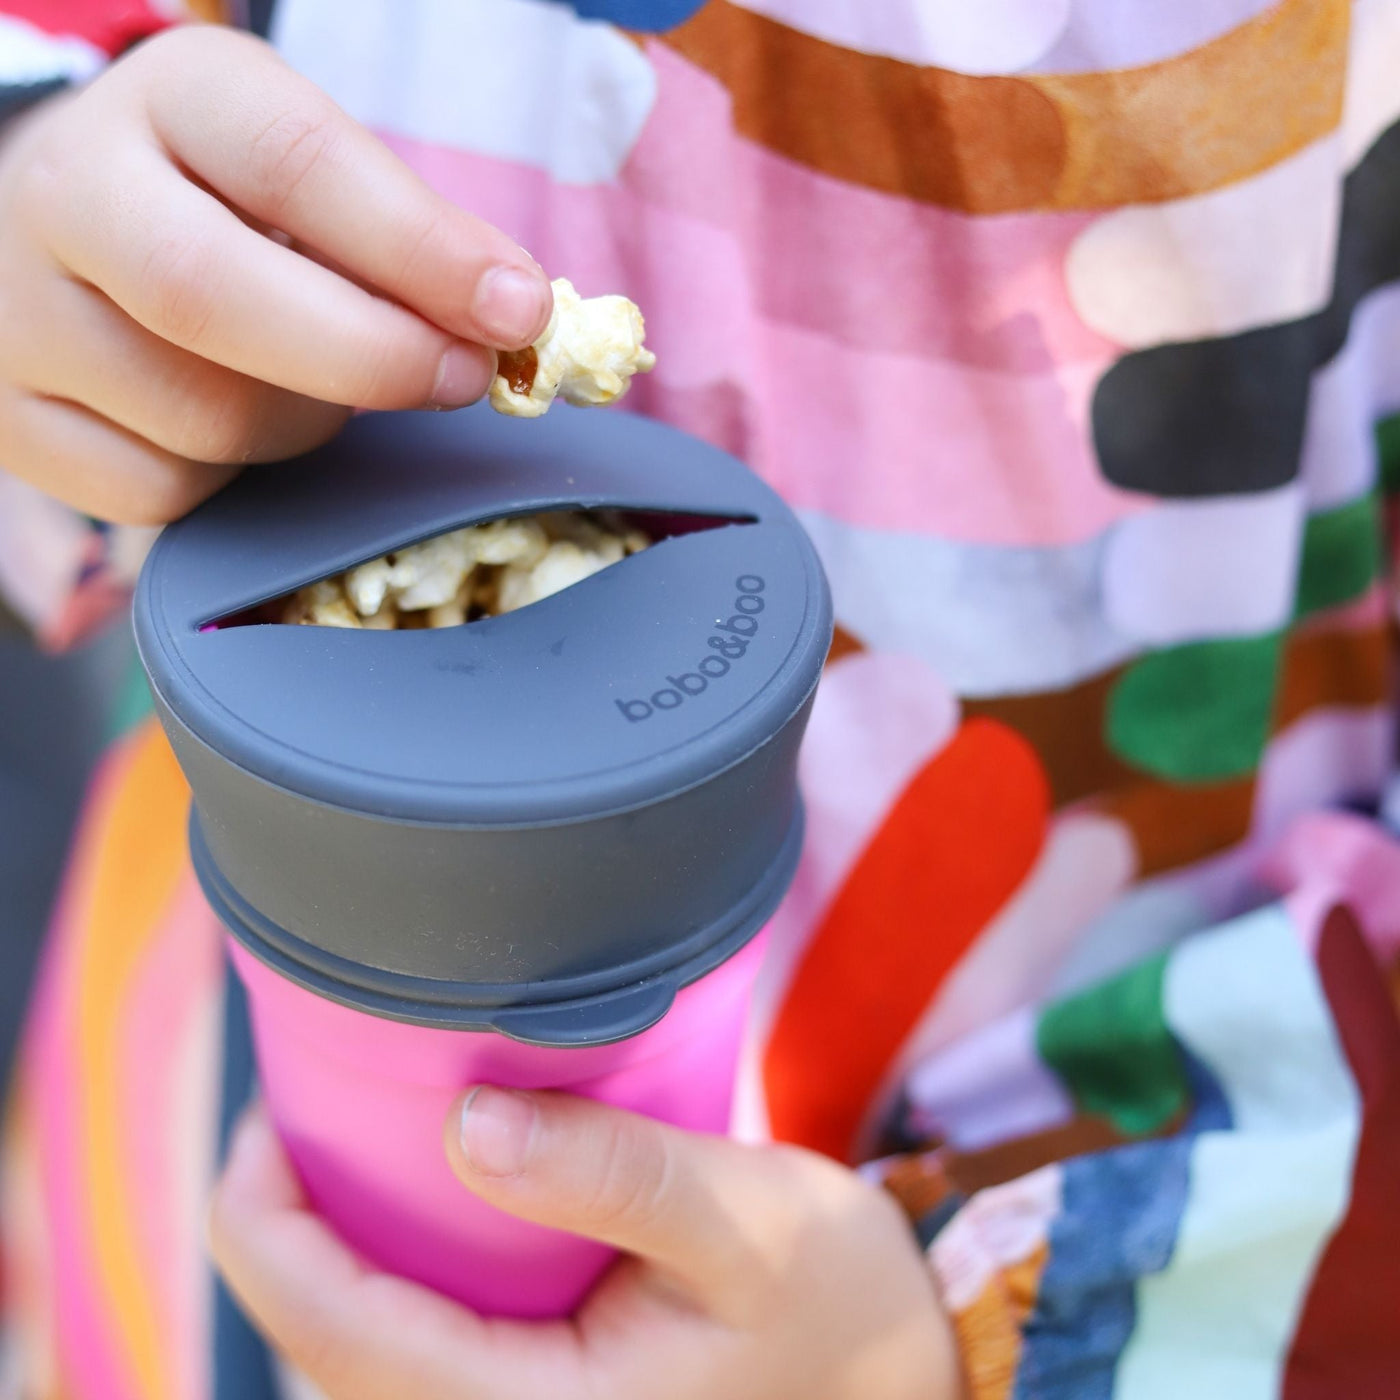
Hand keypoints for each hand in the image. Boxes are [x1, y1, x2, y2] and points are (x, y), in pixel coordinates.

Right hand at [0, 24, 550, 523]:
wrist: (74, 235)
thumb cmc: (233, 209)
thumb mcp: (316, 181)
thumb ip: (408, 237)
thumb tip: (512, 313)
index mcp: (167, 100)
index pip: (294, 164)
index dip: (418, 249)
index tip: (516, 309)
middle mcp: (66, 191)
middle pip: (209, 295)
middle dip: (366, 359)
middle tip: (460, 380)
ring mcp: (23, 315)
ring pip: (199, 416)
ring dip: (306, 426)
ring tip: (328, 389)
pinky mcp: (13, 421)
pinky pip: (161, 493)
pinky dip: (235, 481)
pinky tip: (245, 424)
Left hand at [209, 1091, 964, 1399]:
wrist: (899, 1368)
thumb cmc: (833, 1301)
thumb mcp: (743, 1225)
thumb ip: (612, 1174)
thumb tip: (465, 1123)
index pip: (336, 1332)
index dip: (267, 1218)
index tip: (269, 1107)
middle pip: (324, 1344)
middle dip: (281, 1225)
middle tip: (299, 1100)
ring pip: (363, 1351)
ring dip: (329, 1246)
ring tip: (337, 1136)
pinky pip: (416, 1345)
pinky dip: (389, 1266)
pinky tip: (417, 1193)